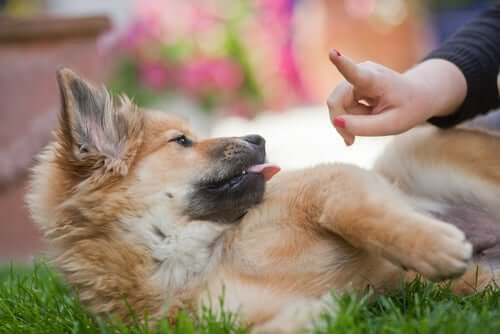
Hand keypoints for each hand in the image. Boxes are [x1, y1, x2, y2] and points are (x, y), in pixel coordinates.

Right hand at [326, 50, 466, 144]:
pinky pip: (339, 105)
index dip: (342, 63)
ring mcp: (355, 75)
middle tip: (350, 141)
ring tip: (366, 124)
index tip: (332, 53)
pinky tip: (359, 123)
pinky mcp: (350, 83)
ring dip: (346, 120)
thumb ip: (363, 127)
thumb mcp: (392, 125)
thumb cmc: (407, 109)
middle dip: (340, 122)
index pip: (356, 73)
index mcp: (377, 80)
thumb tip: (336, 121)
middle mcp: (362, 72)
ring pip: (337, 105)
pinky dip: (346, 118)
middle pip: (336, 100)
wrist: (418, 95)